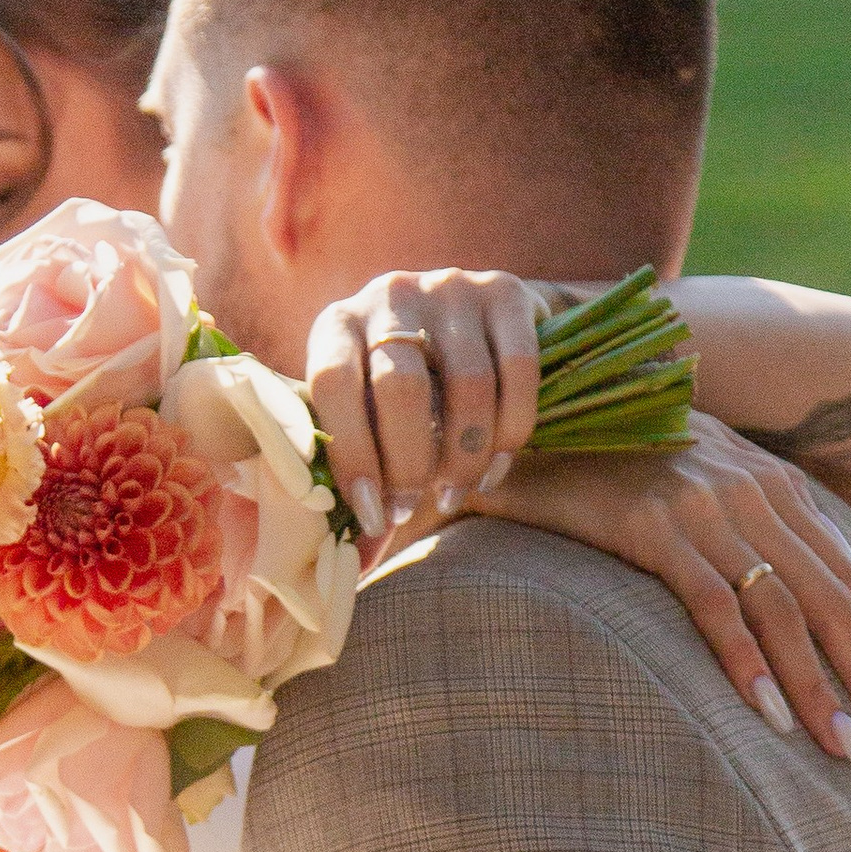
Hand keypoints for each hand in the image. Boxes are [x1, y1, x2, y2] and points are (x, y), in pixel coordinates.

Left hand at [305, 271, 546, 544]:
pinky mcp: (506, 291)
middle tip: (415, 506)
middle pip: (402, 387)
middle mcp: (389, 294)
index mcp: (337, 324)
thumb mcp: (372, 420)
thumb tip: (356, 565)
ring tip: (457, 492)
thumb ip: (363, 478)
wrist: (474, 321)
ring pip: (467, 384)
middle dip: (411, 463)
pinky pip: (517, 371)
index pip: (333, 385)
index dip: (352, 455)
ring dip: (465, 456)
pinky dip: (511, 431)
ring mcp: (451, 286)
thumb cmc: (408, 389)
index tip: (372, 513)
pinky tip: (497, 464)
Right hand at [472, 418, 850, 768]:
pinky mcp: (648, 522)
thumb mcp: (691, 492)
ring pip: (782, 607)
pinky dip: (743, 657)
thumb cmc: (601, 476)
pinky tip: (766, 712)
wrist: (522, 424)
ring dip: (819, 686)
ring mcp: (701, 503)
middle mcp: (750, 489)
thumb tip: (781, 616)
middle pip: (832, 599)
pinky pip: (710, 600)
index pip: (849, 578)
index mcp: (772, 484)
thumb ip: (742, 533)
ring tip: (846, 750)